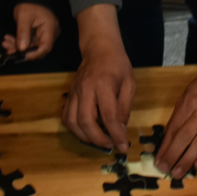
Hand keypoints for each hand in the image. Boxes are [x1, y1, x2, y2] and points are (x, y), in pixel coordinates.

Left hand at [3, 3, 59, 59]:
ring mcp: (43, 34)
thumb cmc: (30, 3)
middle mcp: (49, 34)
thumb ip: (23, 33)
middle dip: (21, 50)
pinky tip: (9, 39)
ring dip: (17, 46)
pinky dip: (19, 41)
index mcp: (50, 28)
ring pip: (31, 46)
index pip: (45, 46)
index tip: (21, 56)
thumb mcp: (24, 17)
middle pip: (37, 48)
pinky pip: (29, 42)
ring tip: (5, 42)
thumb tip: (22, 49)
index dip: (34, 54)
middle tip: (7, 47)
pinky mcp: (37, 34)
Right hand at [62, 4, 134, 152]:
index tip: (123, 147)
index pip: (109, 115)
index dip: (116, 134)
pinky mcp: (69, 94)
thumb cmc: (118, 65)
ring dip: (84, 136)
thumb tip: (120, 129)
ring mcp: (74, 92)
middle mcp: (85, 89)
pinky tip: (86, 132)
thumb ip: (125, 107)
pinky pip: (66, 116)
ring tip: (98, 140)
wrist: (99, 48)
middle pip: (85, 121)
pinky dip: (74, 129)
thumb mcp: (130, 83)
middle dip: (97, 139)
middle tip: (110, 145)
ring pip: (72, 121)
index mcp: (103, 85)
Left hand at [156, 67, 196, 178]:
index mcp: (190, 104)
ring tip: (177, 173)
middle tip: (164, 169)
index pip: (175, 128)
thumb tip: (171, 135)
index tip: (158, 158)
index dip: (166, 145)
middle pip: (185, 138)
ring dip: (187, 161)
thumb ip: (179, 114)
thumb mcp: (187, 94)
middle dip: (173, 155)